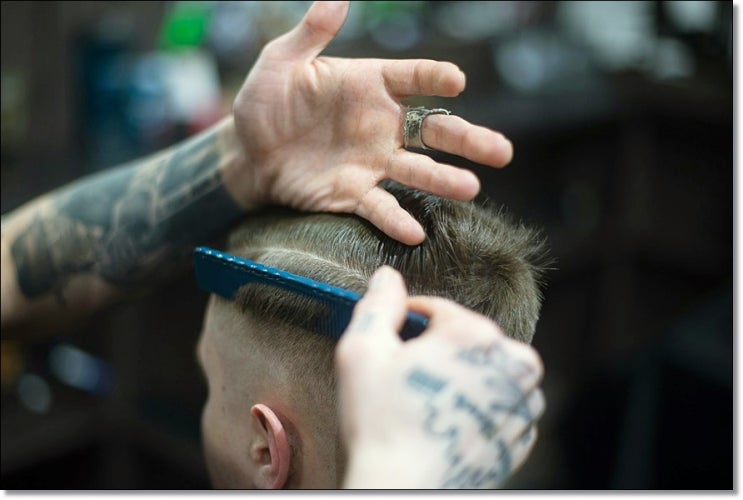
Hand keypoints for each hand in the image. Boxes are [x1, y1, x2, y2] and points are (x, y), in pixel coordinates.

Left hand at [232, 1, 513, 245]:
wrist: (247, 153)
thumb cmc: (265, 101)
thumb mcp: (281, 61)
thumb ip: (311, 33)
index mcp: (370, 85)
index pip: (413, 78)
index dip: (434, 78)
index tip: (455, 81)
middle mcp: (381, 124)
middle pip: (433, 130)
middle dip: (467, 139)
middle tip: (501, 151)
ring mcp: (371, 162)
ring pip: (417, 171)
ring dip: (443, 180)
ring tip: (471, 188)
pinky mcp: (353, 194)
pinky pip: (379, 207)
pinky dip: (396, 219)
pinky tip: (415, 232)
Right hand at [336, 266, 544, 488]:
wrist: (400, 489)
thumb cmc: (380, 422)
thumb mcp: (362, 352)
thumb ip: (377, 306)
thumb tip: (387, 276)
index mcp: (476, 335)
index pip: (440, 309)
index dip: (409, 321)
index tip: (392, 342)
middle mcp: (511, 365)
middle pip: (470, 338)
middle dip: (440, 349)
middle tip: (407, 377)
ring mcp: (520, 406)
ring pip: (492, 371)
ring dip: (466, 375)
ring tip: (429, 400)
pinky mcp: (519, 439)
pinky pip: (502, 406)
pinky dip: (480, 406)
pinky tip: (448, 420)